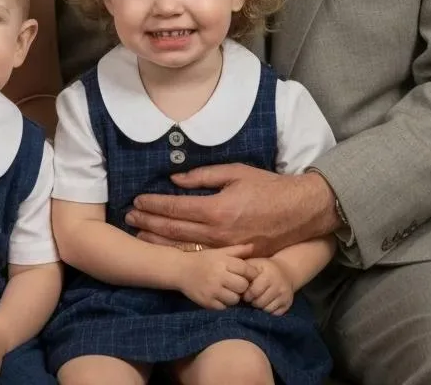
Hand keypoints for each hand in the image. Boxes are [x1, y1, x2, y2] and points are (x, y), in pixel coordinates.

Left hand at [125, 165, 337, 255]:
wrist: (301, 212)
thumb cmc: (268, 187)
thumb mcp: (236, 172)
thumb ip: (203, 176)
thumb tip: (175, 178)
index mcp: (218, 208)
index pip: (176, 209)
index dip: (154, 206)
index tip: (138, 201)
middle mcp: (219, 233)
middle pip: (175, 232)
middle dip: (149, 225)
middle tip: (129, 220)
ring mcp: (227, 249)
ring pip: (185, 249)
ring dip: (160, 243)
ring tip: (140, 238)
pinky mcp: (236, 258)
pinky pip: (204, 258)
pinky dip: (183, 254)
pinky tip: (170, 252)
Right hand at [175, 243, 254, 309]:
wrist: (180, 270)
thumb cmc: (203, 260)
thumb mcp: (219, 252)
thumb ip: (237, 250)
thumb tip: (253, 247)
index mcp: (222, 262)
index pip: (246, 270)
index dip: (250, 273)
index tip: (248, 275)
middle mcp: (218, 276)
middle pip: (243, 286)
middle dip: (242, 286)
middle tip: (236, 283)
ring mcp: (212, 291)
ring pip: (235, 299)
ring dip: (233, 296)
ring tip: (227, 290)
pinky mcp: (207, 303)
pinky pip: (224, 307)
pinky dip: (223, 303)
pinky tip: (219, 296)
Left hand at [242, 257, 294, 315]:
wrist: (286, 271)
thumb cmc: (264, 268)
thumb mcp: (255, 264)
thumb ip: (244, 270)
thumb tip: (233, 282)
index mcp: (269, 275)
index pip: (254, 291)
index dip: (246, 294)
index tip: (244, 294)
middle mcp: (279, 286)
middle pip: (260, 302)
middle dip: (252, 302)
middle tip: (250, 299)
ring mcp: (284, 296)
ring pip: (267, 309)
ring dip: (260, 307)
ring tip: (257, 301)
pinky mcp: (288, 304)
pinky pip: (275, 314)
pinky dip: (268, 311)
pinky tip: (265, 304)